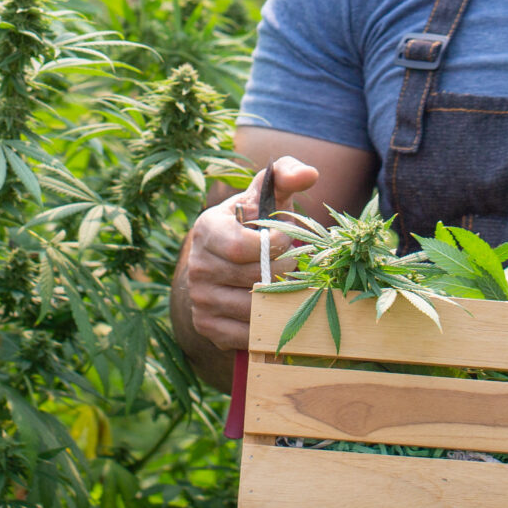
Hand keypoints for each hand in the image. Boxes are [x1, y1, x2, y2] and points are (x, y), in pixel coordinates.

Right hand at [177, 156, 317, 360]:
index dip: (275, 245)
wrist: (225, 261)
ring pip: (253, 309)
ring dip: (281, 300)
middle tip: (296, 264)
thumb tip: (310, 173)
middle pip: (254, 279)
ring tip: (290, 284)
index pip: (244, 247)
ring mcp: (200, 298)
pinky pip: (246, 334)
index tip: (287, 239)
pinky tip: (276, 308)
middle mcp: (197, 265)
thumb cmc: (253, 223)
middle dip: (285, 272)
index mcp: (207, 229)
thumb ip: (286, 175)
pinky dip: (268, 325)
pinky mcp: (207, 326)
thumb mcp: (266, 195)